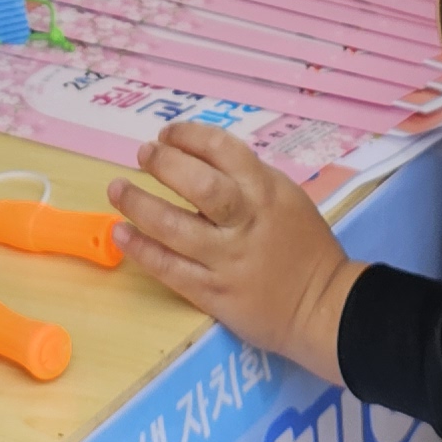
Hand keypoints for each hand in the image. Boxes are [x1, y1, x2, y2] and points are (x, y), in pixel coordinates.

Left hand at [107, 123, 364, 380]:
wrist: (323, 306)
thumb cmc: (305, 248)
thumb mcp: (287, 198)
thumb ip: (249, 180)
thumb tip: (197, 159)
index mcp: (267, 191)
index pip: (224, 150)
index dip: (189, 136)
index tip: (167, 135)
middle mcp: (245, 221)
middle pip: (199, 185)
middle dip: (165, 165)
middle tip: (143, 155)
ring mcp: (227, 259)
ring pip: (175, 228)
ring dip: (139, 205)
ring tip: (117, 189)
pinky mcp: (214, 293)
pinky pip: (170, 269)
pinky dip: (142, 250)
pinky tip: (121, 235)